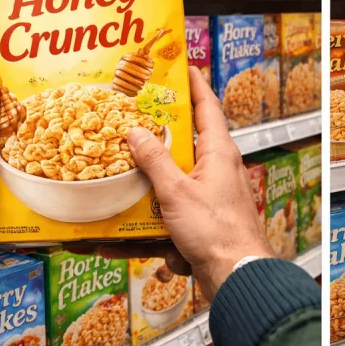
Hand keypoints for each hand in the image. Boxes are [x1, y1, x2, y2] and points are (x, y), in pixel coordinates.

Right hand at [121, 66, 271, 301]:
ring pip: (166, 187)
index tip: (183, 68)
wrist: (236, 277)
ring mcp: (205, 200)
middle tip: (127, 124)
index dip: (195, 86)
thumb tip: (137, 133)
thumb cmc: (217, 231)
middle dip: (154, 140)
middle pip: (182, 147)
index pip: (207, 108)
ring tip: (108, 185)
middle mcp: (215, 173)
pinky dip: (138, 233)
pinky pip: (162, 223)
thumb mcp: (177, 192)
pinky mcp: (196, 227)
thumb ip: (155, 162)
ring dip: (140, 190)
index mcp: (218, 154)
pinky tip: (109, 243)